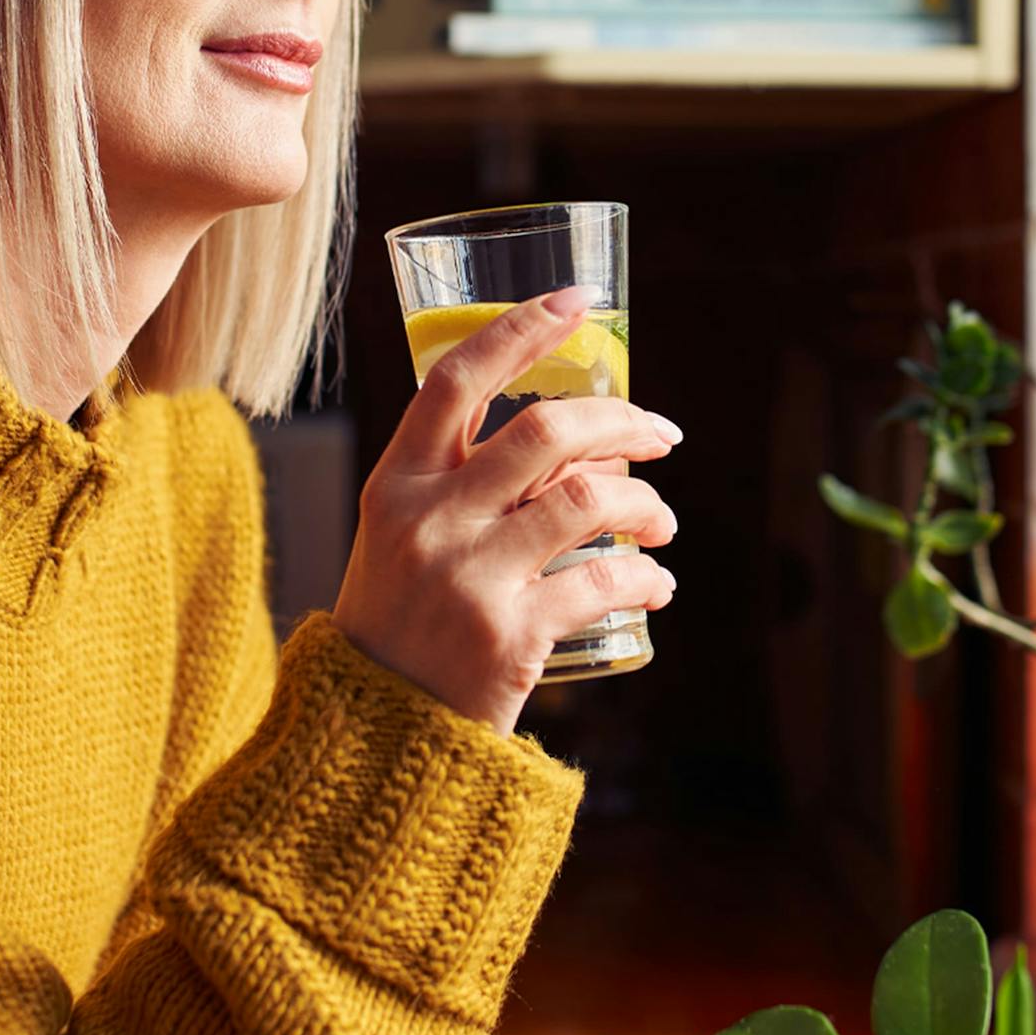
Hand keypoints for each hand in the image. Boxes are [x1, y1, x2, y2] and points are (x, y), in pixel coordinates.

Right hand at [329, 287, 680, 736]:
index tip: (577, 301)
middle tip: (663, 433)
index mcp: (396, 484)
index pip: (457, 380)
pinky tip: (656, 584)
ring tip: (660, 521)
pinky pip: (606, 582)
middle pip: (545, 431)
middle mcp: (430, 520)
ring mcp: (470, 577)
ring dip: (647, 503)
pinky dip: (647, 577)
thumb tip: (566, 437)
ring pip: (590, 501)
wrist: (372, 732)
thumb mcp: (399, 537)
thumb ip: (457, 486)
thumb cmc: (398, 623)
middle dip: (622, 420)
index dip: (521, 329)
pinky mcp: (512, 637)